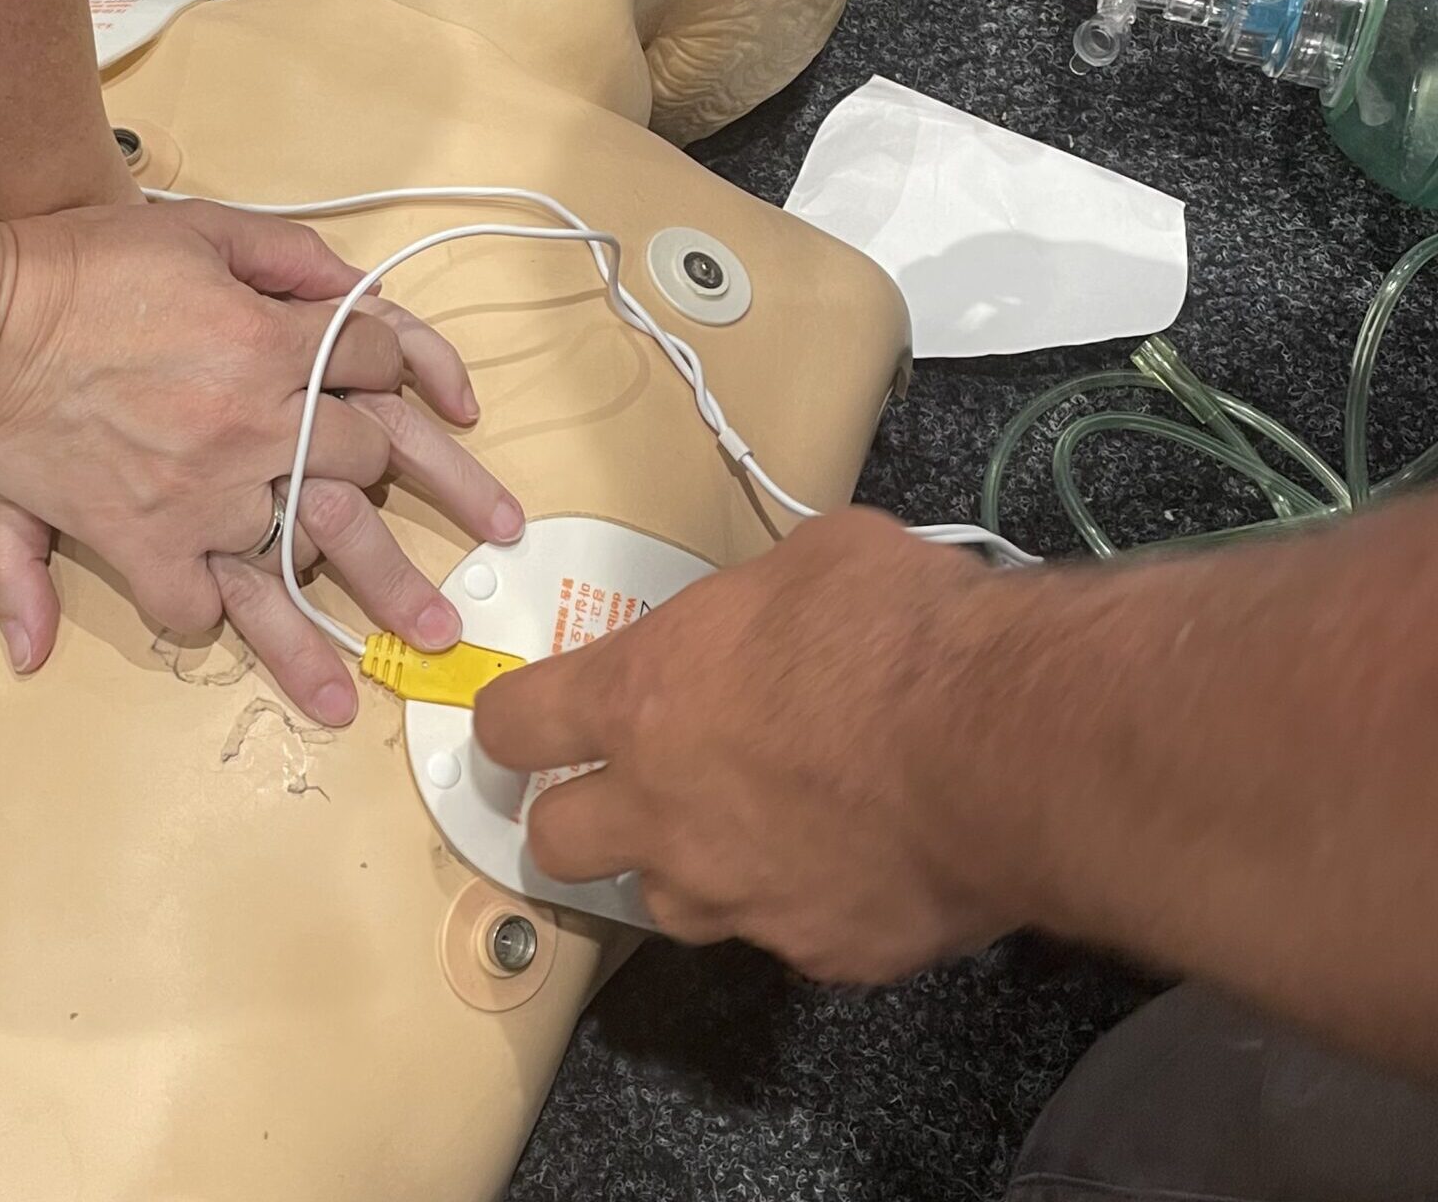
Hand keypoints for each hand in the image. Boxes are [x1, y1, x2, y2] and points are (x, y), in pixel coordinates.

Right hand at [0, 199, 523, 723]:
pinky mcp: (140, 539)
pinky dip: (209, 616)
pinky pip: (192, 600)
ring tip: (385, 676)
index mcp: (276, 346)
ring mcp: (201, 494)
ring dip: (345, 623)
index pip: (376, 363)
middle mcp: (256, 427)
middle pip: (370, 469)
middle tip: (486, 552)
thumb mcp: (204, 229)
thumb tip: (361, 295)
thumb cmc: (89, 262)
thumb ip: (291, 258)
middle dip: (435, 503)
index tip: (434, 402)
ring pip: (297, 567)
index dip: (410, 371)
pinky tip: (225, 629)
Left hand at [473, 510, 1013, 978]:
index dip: (508, 721)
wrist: (1006, 742)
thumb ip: (749, 609)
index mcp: (638, 699)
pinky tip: (852, 856)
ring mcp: (735, 894)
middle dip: (576, 814)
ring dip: (686, 866)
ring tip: (748, 825)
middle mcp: (662, 811)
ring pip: (665, 904)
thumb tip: (765, 619)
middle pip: (555, 842)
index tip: (520, 722)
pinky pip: (781, 930)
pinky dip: (800, 898)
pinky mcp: (816, 951)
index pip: (514, 724)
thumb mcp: (807, 563)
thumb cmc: (897, 626)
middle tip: (626, 786)